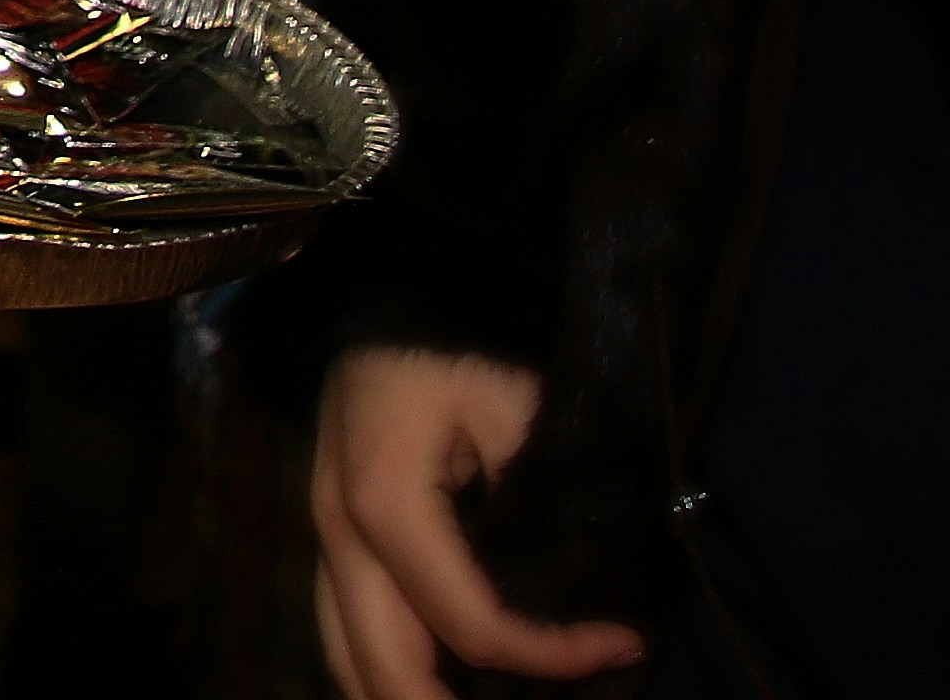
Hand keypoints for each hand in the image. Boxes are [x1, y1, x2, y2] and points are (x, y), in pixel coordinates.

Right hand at [310, 348, 644, 696]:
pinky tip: (439, 685)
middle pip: (386, 672)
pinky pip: (345, 632)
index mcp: (386, 505)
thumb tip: (591, 584)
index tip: (625, 642)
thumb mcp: (515, 402)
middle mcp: (339, 535)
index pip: (474, 626)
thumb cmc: (455, 338)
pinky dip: (388, 671)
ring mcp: (325, 539)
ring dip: (405, 698)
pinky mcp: (331, 538)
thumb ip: (541, 492)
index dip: (554, 656)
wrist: (389, 290)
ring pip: (346, 662)